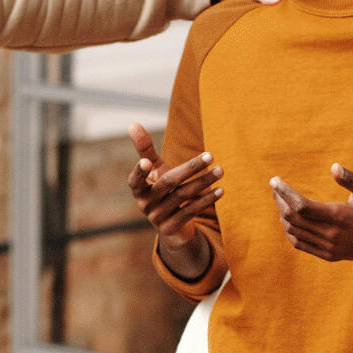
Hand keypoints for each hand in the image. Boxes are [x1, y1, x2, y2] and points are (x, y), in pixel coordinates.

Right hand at [128, 124, 222, 246]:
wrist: (171, 225)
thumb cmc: (162, 189)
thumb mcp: (154, 170)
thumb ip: (145, 149)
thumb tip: (132, 123)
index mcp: (138, 189)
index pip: (135, 179)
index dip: (140, 171)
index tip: (146, 162)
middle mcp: (144, 204)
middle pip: (168, 182)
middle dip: (190, 168)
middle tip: (211, 156)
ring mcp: (157, 218)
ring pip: (183, 195)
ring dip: (204, 182)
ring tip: (220, 171)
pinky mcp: (170, 228)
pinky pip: (190, 212)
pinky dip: (206, 201)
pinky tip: (220, 191)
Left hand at [270, 164, 352, 262]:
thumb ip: (350, 179)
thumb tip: (333, 167)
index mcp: (340, 216)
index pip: (302, 206)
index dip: (285, 193)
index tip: (274, 181)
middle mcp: (332, 235)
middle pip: (293, 219)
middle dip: (280, 201)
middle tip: (276, 188)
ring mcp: (329, 248)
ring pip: (294, 232)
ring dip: (283, 215)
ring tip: (281, 200)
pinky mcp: (328, 255)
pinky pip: (300, 244)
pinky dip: (290, 231)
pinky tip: (288, 219)